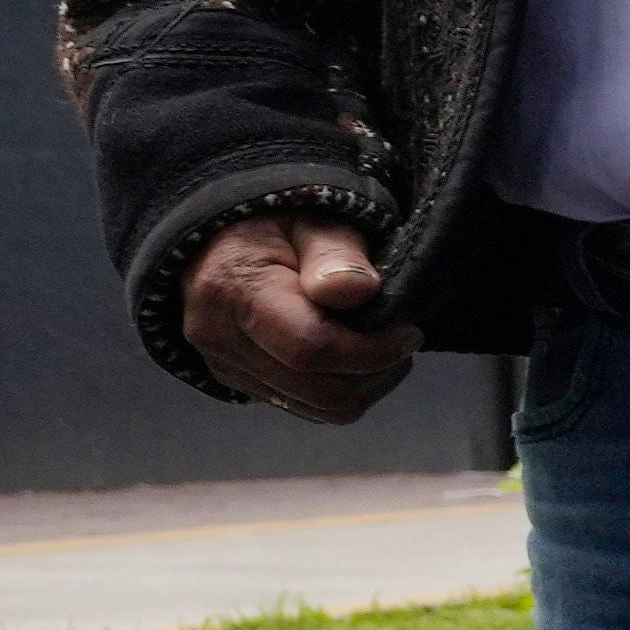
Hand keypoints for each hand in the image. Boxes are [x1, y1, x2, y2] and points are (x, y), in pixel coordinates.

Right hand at [178, 210, 416, 422]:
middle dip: (376, 372)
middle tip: (402, 341)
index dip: (373, 350)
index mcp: (235, 291)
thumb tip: (358, 290)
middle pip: (318, 389)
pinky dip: (342, 391)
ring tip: (383, 348)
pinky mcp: (239, 380)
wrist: (223, 237)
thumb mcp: (314, 221)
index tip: (409, 333)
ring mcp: (226, 365)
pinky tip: (355, 358)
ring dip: (364, 386)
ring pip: (317, 407)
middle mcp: (220, 337)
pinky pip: (304, 407)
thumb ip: (336, 254)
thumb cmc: (277, 223)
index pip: (311, 348)